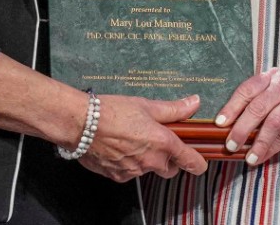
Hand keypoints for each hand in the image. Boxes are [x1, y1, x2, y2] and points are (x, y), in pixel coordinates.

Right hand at [80, 94, 207, 181]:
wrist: (81, 124)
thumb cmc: (112, 111)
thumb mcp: (146, 105)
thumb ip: (174, 109)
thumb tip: (194, 103)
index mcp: (163, 143)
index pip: (191, 162)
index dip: (198, 162)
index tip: (198, 161)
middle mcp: (151, 161)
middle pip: (170, 170)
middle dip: (169, 160)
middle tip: (158, 142)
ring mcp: (134, 171)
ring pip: (148, 170)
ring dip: (146, 160)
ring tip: (132, 140)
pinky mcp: (118, 176)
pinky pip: (130, 173)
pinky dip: (128, 163)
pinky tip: (119, 148)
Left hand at [215, 69, 279, 165]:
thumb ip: (262, 104)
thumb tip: (236, 127)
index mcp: (272, 76)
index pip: (246, 89)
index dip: (231, 106)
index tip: (219, 122)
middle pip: (257, 105)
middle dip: (240, 127)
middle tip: (230, 144)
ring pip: (272, 120)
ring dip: (258, 140)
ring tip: (247, 155)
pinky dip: (273, 146)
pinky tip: (263, 155)